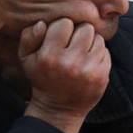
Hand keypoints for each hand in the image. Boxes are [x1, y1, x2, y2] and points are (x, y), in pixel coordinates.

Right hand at [19, 17, 110, 132]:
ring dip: (90, 43)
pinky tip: (88, 63)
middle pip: (85, 28)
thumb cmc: (42, 78)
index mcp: (49, 56)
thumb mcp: (26, 58)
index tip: (60, 38)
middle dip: (79, 33)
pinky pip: (105, 52)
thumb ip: (29, 37)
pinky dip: (98, 54)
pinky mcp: (102, 76)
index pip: (64, 23)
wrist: (59, 109)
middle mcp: (70, 63)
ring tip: (80, 54)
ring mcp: (88, 70)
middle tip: (72, 45)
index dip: (62, 28)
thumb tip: (42, 23)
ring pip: (98, 38)